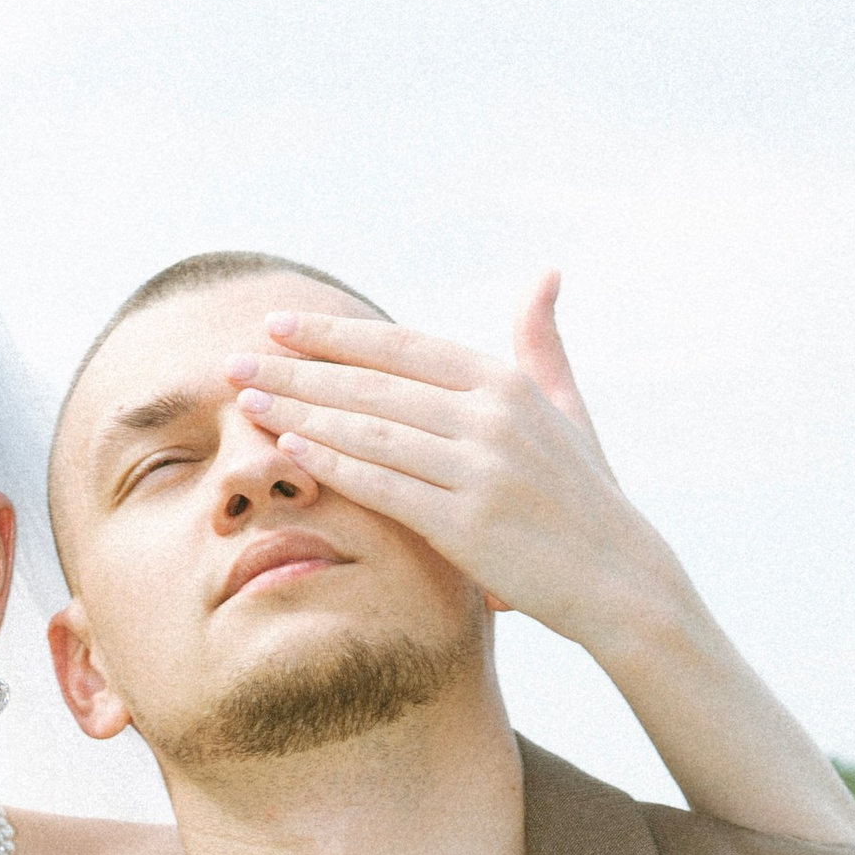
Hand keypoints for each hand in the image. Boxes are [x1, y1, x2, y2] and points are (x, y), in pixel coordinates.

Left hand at [227, 277, 696, 666]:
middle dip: (297, 370)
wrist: (620, 579)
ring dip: (301, 413)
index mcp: (506, 383)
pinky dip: (335, 465)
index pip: (401, 347)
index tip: (278, 325)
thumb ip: (543, 343)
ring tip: (248, 401)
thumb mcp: (569, 408)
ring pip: (371, 431)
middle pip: (373, 384)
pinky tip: (291, 449)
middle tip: (235, 361)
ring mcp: (480, 470)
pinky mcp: (468, 525)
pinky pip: (386, 487)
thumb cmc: (586, 495)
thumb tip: (545, 275)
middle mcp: (492, 417)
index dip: (335, 336)